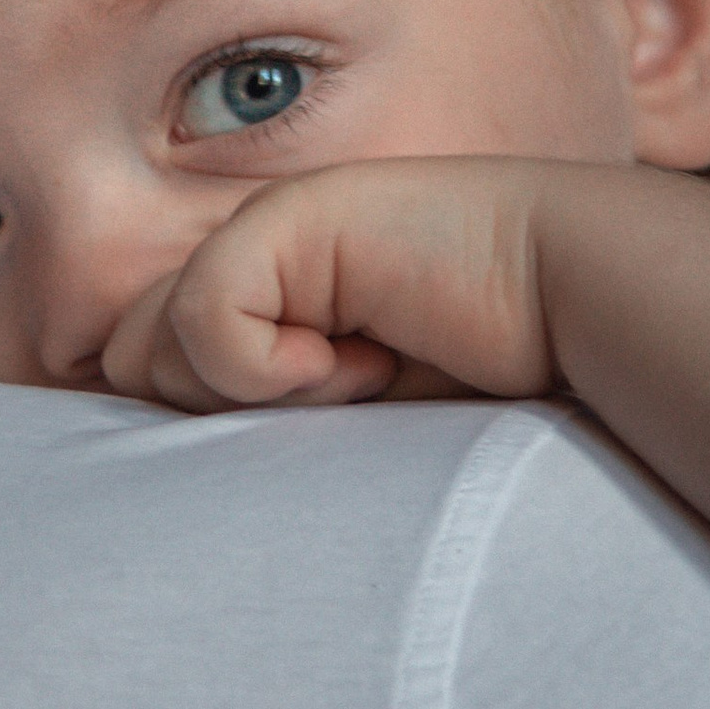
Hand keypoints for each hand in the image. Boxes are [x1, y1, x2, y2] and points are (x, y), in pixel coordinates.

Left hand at [97, 157, 573, 413]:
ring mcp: (263, 234)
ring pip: (149, 349)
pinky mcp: (285, 223)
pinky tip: (366, 357)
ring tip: (361, 377)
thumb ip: (261, 427)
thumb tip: (162, 486)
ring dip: (252, 391)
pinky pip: (206, 320)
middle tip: (334, 406)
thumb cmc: (486, 391)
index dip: (199, 426)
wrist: (582, 311)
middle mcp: (250, 266)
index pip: (139, 372)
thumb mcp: (350, 433)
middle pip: (127, 363)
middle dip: (213, 413)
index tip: (309, 438)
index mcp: (261, 308)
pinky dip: (271, 367)